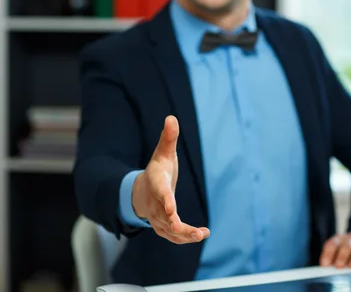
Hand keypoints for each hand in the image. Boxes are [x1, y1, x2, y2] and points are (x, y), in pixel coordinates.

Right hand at [132, 115, 209, 243]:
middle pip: (165, 216)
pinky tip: (201, 235)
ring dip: (185, 235)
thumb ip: (168, 138)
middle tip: (194, 232)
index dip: (166, 199)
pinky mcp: (163, 226)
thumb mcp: (162, 153)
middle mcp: (155, 203)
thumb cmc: (157, 170)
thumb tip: (171, 117)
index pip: (160, 192)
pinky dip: (184, 238)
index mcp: (156, 183)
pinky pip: (172, 235)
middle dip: (177, 225)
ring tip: (202, 234)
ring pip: (169, 230)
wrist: (141, 191)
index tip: (172, 208)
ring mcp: (157, 217)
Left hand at [319, 231, 350, 267]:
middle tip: (338, 266)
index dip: (327, 254)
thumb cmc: (348, 249)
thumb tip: (332, 269)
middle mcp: (350, 239)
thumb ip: (335, 258)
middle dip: (342, 256)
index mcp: (339, 239)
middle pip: (345, 245)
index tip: (324, 264)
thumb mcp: (340, 250)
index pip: (331, 244)